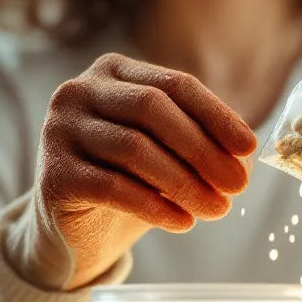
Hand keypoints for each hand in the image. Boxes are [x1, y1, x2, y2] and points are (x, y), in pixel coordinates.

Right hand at [20, 54, 255, 289]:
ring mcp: (59, 130)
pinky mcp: (53, 174)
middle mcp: (79, 91)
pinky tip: (184, 222)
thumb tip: (245, 158)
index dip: (216, 115)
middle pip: (152, 109)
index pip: (174, 84)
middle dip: (202, 149)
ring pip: (134, 149)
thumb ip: (205, 144)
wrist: (76, 228)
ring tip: (218, 209)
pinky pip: (112, 187)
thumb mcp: (170, 154)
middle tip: (238, 186)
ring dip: (185, 183)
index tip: (248, 147)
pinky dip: (155, 206)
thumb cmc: (130, 180)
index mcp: (113, 72)